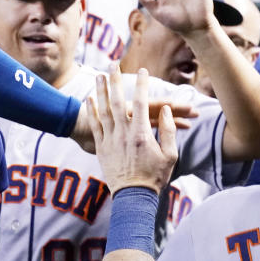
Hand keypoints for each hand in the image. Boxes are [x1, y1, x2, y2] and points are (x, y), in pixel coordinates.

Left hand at [87, 65, 177, 194]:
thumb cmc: (155, 176)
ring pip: (103, 110)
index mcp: (142, 134)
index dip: (142, 85)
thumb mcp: (170, 155)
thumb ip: (168, 131)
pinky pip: (95, 125)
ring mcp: (110, 140)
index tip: (144, 71)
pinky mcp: (102, 147)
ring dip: (101, 91)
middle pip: (118, 101)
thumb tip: (165, 111)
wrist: (133, 196)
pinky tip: (89, 99)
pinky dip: (92, 111)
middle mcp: (124, 133)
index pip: (142, 103)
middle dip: (116, 81)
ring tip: (99, 75)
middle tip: (113, 64)